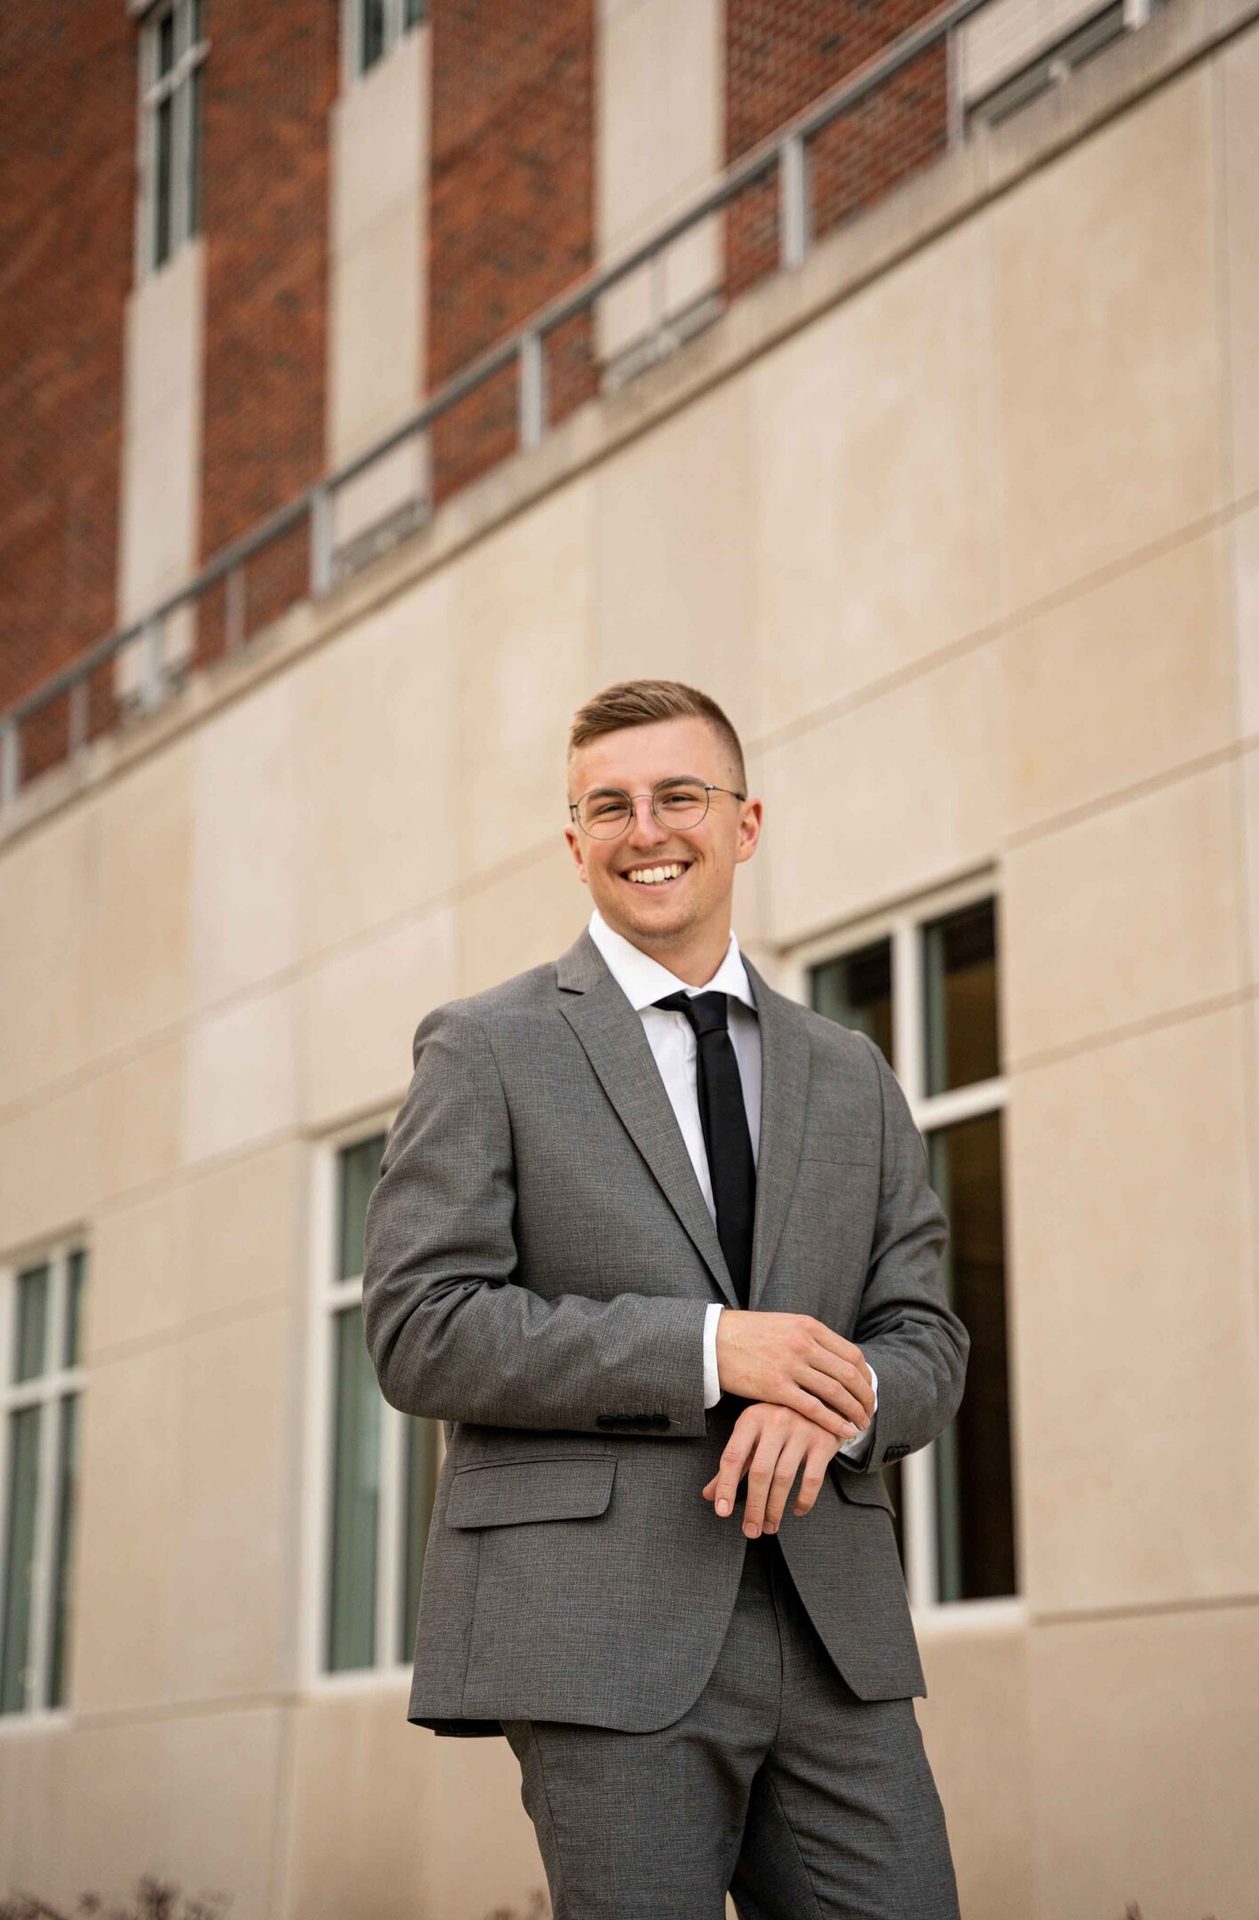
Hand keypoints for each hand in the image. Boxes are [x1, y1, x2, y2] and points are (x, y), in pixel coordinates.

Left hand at [702, 1403, 841, 1536]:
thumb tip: (709, 1495)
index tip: (722, 1512)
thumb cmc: (779, 1421)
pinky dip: (804, 1499)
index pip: (733, 1456)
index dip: (725, 1486)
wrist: (821, 1398)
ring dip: (775, 1508)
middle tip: (751, 1531)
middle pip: (760, 1472)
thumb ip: (734, 1464)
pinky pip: (812, 1478)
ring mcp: (801, 1429)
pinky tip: (796, 1511)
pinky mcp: (823, 1441)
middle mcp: (775, 1421)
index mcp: (751, 1418)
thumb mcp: (753, 1435)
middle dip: (754, 1506)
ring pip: (784, 1477)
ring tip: (770, 1527)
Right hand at [715, 1310, 873, 1441]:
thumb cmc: (749, 1334)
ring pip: (836, 1392)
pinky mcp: (775, 1386)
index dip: (865, 1377)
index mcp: (809, 1326)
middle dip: (864, 1397)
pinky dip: (833, 1422)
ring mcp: (790, 1365)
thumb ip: (810, 1338)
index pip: (851, 1354)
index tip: (868, 1391)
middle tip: (869, 1412)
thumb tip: (835, 1357)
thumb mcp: (785, 1325)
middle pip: (849, 1374)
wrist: (714, 1339)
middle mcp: (804, 1343)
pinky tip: (843, 1432)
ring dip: (853, 1412)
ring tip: (860, 1425)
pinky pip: (813, 1408)